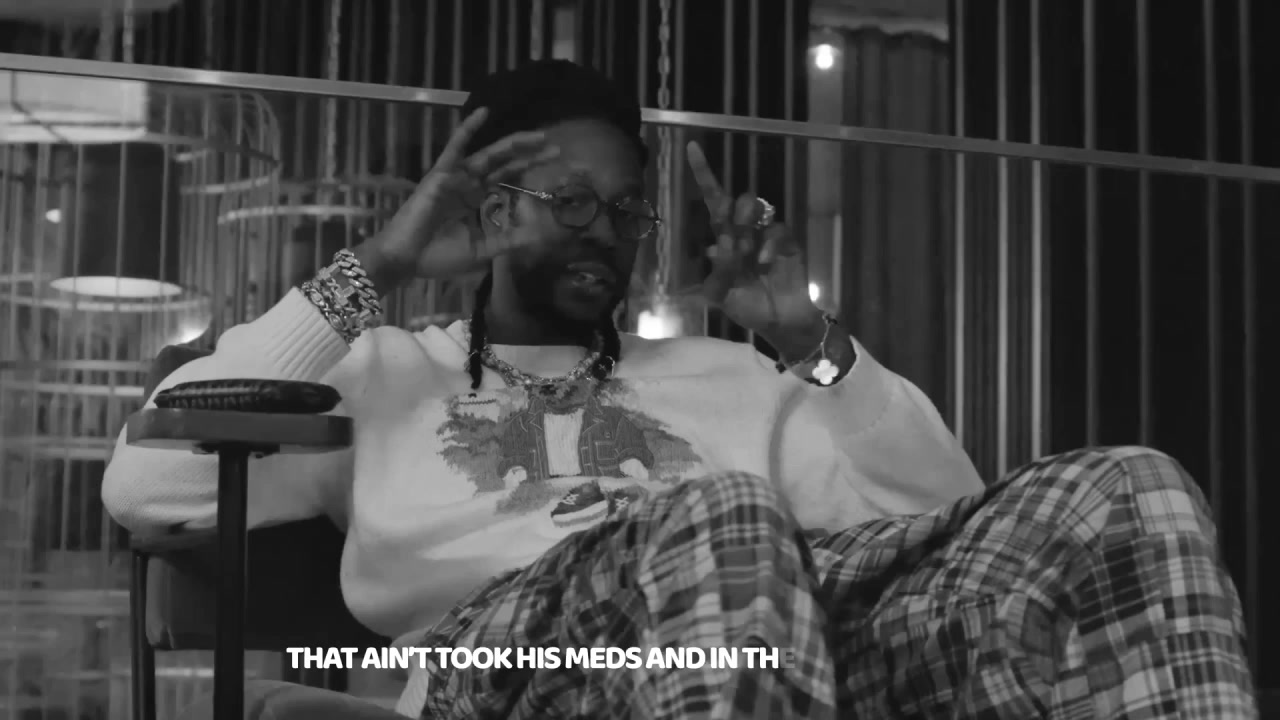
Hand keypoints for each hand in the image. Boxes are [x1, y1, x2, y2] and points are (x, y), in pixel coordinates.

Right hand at [357, 108, 557, 289]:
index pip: (510, 184)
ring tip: (539, 136)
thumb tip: (538, 236)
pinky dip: (468, 129)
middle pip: (507, 166)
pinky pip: (456, 147)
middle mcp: (471, 186)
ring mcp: (457, 177)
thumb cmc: (438, 257)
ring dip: (515, 144)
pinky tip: (484, 111)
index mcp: (479, 203)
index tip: (556, 176)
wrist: (405, 259)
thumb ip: (508, 241)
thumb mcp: (482, 251)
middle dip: (531, 157)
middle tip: (558, 150)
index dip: (530, 178)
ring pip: (491, 155)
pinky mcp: (441, 173)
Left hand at [686, 141, 818, 336]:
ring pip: (756, 207)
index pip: (714, 202)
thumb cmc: (749, 308)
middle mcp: (746, 232)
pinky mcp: (788, 243)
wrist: (781, 323)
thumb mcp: (724, 296)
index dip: (704, 175)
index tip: (692, 147)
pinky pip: (777, 230)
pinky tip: (764, 264)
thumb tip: (716, 246)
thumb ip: (718, 274)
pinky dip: (768, 246)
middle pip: (736, 201)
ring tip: (748, 254)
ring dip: (747, 225)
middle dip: (732, 213)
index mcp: (726, 240)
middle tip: (734, 241)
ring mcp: (767, 235)